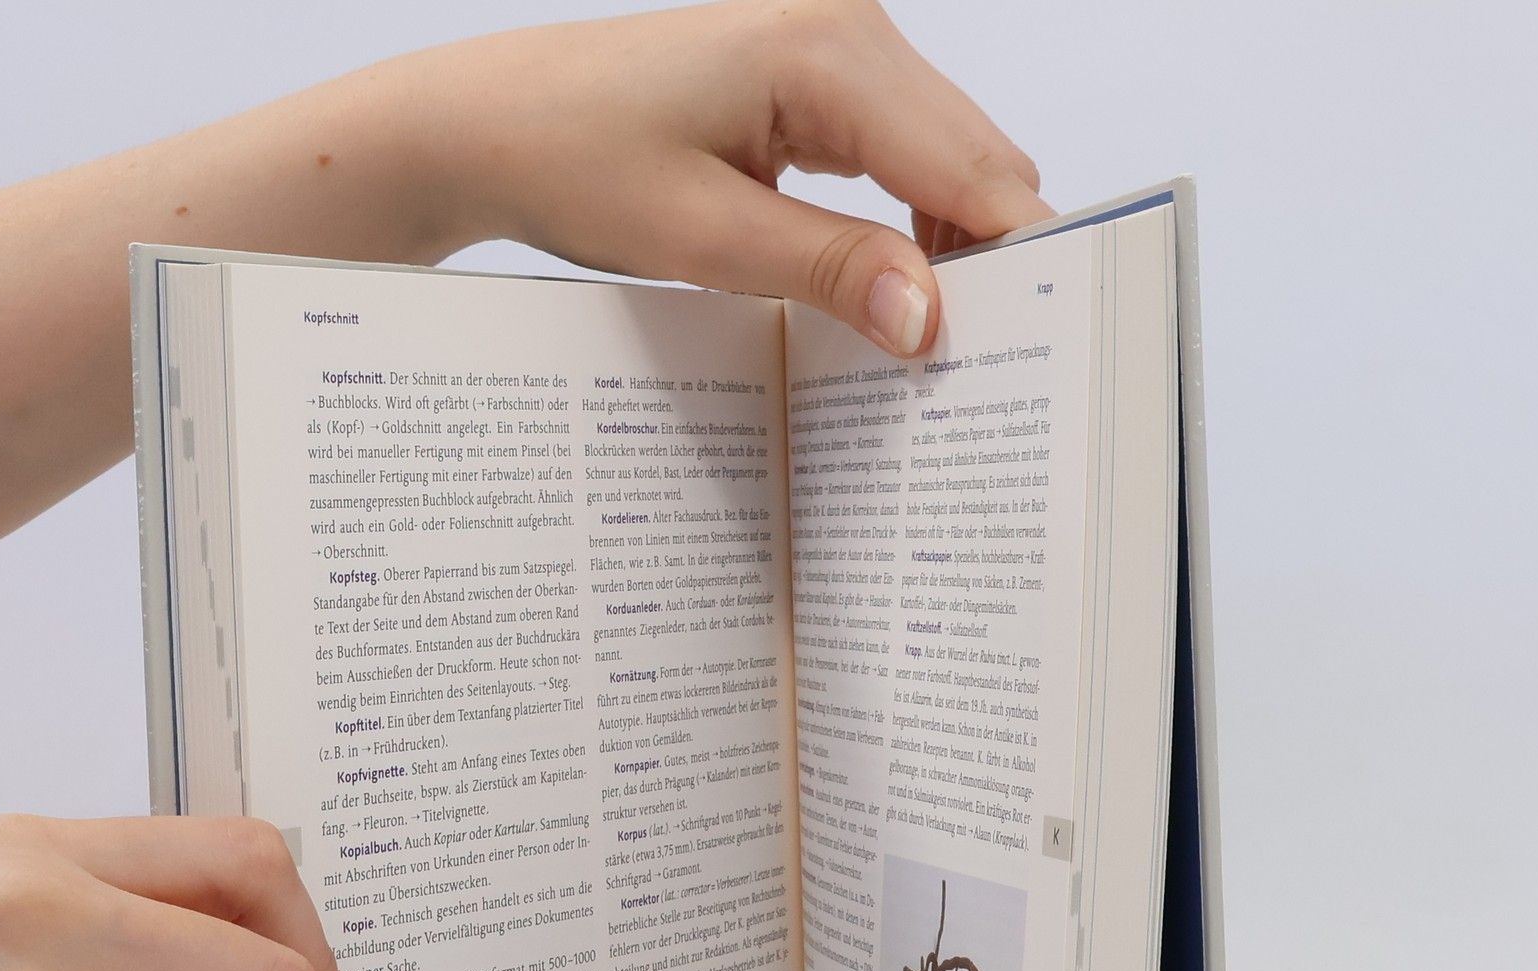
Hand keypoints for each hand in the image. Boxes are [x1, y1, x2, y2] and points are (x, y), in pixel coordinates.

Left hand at [412, 0, 1052, 356]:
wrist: (497, 122)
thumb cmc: (575, 161)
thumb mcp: (705, 237)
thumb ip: (829, 271)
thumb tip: (928, 320)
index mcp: (830, 49)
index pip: (969, 167)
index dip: (1014, 259)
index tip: (1040, 345)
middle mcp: (852, 27)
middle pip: (977, 158)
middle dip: (992, 259)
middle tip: (992, 368)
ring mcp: (841, 44)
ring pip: (948, 159)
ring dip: (954, 246)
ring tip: (942, 342)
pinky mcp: (821, 74)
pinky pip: (903, 154)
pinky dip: (913, 224)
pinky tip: (895, 289)